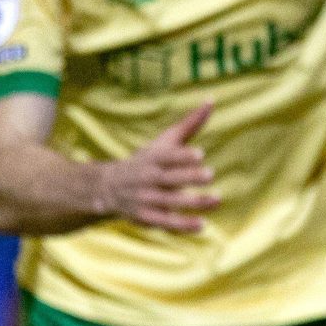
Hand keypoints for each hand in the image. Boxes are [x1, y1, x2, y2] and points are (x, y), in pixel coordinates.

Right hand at [99, 102, 220, 232]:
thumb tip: (212, 100)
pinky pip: (166, 222)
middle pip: (169, 179)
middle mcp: (148, 178)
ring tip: (217, 198)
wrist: (109, 187)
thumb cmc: (147, 160)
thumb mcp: (164, 141)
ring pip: (171, 202)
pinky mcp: (147, 217)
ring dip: (193, 201)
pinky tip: (202, 224)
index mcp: (153, 158)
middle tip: (210, 174)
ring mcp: (147, 199)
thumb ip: (189, 124)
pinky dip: (183, 225)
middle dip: (188, 177)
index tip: (200, 153)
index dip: (182, 156)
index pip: (167, 156)